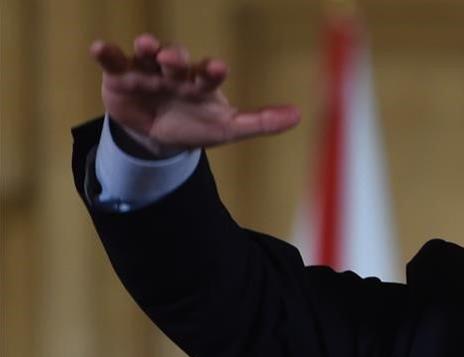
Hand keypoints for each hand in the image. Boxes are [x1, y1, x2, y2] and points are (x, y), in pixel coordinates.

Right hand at [90, 34, 299, 156]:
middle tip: (174, 60)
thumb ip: (260, 122)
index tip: (218, 68)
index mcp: (201, 82)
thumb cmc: (197, 126)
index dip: (212, 70)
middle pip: (176, 60)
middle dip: (175, 57)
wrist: (157, 138)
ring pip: (146, 55)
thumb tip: (298, 115)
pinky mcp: (120, 76)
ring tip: (146, 45)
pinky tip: (99, 48)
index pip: (209, 73)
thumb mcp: (228, 129)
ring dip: (146, 48)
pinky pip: (113, 62)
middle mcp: (175, 72)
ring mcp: (147, 71)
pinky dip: (107, 54)